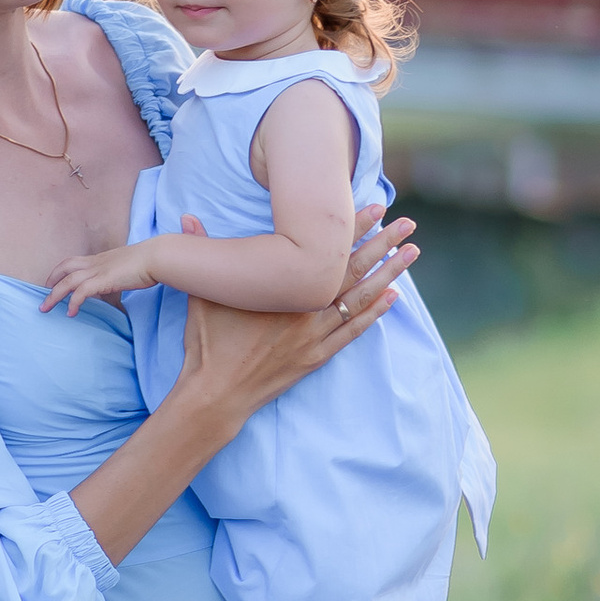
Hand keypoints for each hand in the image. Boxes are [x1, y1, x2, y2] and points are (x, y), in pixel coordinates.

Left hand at [40, 239, 153, 317]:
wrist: (157, 257)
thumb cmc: (149, 262)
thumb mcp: (128, 267)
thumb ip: (119, 274)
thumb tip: (121, 282)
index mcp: (101, 258)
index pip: (73, 261)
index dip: (61, 271)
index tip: (54, 282)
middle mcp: (96, 262)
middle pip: (64, 268)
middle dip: (51, 281)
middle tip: (43, 296)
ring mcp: (99, 270)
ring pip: (68, 281)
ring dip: (54, 295)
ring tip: (46, 309)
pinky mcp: (104, 280)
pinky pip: (81, 292)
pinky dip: (73, 302)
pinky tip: (71, 313)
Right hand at [173, 197, 412, 442]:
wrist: (215, 394)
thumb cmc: (208, 344)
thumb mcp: (202, 295)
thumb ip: (202, 252)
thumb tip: (188, 218)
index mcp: (282, 291)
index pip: (326, 251)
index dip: (351, 227)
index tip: (374, 206)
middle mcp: (305, 311)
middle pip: (352, 271)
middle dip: (381, 244)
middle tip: (407, 224)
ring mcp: (314, 337)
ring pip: (360, 300)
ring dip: (388, 275)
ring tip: (411, 253)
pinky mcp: (316, 358)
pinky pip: (353, 333)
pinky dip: (374, 314)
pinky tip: (393, 297)